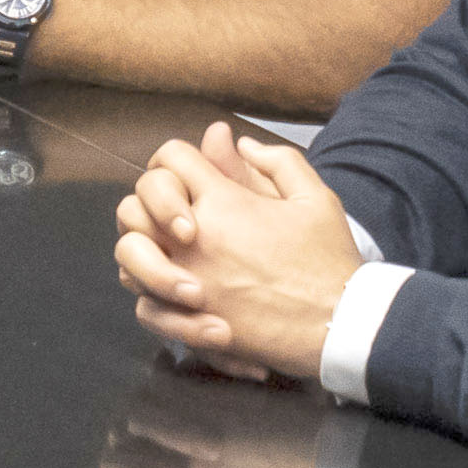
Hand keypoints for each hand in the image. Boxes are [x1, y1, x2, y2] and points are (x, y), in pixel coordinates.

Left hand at [111, 122, 360, 379]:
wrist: (340, 324)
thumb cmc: (329, 261)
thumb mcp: (315, 199)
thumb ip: (279, 162)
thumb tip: (240, 143)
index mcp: (223, 200)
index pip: (172, 157)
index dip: (178, 161)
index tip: (193, 179)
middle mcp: (194, 236)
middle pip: (135, 202)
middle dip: (151, 204)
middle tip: (180, 220)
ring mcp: (185, 278)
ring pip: (127, 253)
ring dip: (144, 251)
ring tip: (173, 257)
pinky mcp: (187, 319)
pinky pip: (142, 303)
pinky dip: (151, 297)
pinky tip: (178, 294)